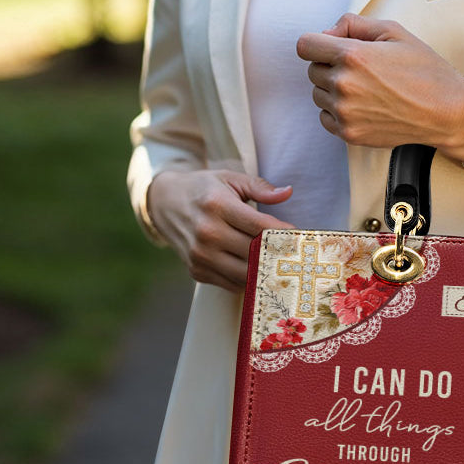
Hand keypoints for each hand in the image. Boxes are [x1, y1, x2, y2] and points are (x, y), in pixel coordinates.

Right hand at [147, 169, 294, 291]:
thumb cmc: (204, 189)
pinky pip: (232, 284)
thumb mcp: (229, 179)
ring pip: (245, 274)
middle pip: (255, 253)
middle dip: (279, 254)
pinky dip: (248, 280)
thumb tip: (287, 192)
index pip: (260, 226)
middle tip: (297, 254)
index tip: (299, 236)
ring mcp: (200, 256)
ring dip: (265, 271)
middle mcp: (207, 233)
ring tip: (281, 265)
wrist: (164, 204)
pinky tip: (258, 270)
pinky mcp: (196, 272)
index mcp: (217, 205)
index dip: (284, 234)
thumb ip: (260, 187)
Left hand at [296, 13, 463, 157]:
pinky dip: (337, 111)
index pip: (305, 45)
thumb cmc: (424, 70)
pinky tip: (363, 105)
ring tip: (365, 88)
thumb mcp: (393, 31)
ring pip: (318, 94)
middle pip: (312, 70)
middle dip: (330, 65)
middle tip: (361, 69)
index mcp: (352, 55)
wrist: (445, 112)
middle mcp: (343, 85)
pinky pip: (325, 118)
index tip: (331, 48)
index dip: (318, 43)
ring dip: (333, 90)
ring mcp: (344, 112)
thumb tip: (326, 33)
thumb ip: (353, 23)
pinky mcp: (349, 133)